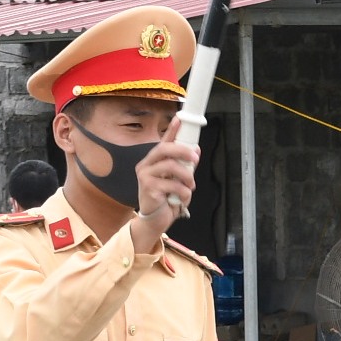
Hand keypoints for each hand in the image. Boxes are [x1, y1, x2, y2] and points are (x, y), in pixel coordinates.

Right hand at [133, 117, 198, 235]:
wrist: (156, 220)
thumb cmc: (166, 199)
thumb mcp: (177, 180)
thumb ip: (184, 166)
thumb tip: (195, 150)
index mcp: (154, 161)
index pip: (163, 141)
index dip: (172, 130)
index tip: (179, 119)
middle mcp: (146, 165)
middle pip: (165, 149)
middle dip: (183, 151)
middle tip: (195, 158)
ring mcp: (145, 176)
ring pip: (171, 166)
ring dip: (187, 177)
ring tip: (190, 186)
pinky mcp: (148, 188)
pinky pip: (173, 185)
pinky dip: (184, 193)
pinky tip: (182, 199)